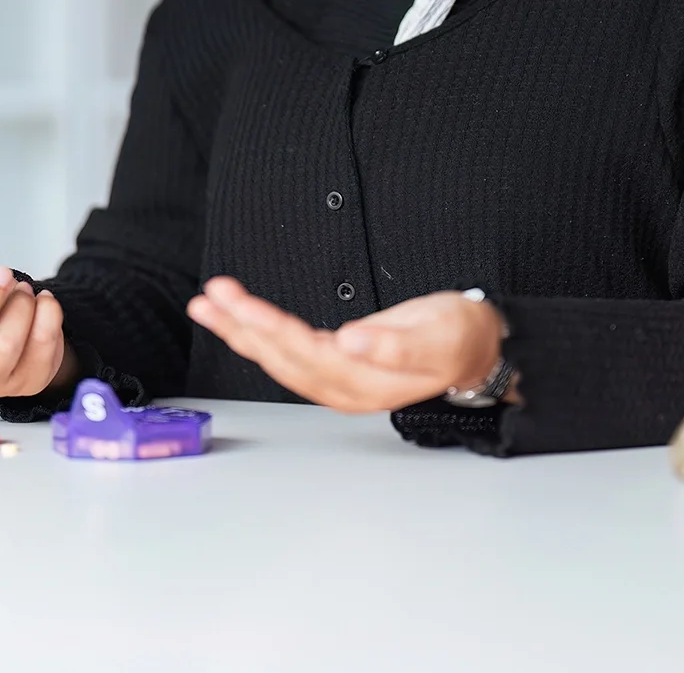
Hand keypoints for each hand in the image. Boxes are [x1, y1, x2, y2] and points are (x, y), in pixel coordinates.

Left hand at [185, 277, 503, 414]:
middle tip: (213, 297)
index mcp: (367, 383)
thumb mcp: (439, 337)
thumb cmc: (459, 339)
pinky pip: (285, 351)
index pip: (310, 356)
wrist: (475, 349)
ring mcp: (336, 379)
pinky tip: (236, 317)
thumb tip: (352, 341)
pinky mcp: (333, 365)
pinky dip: (256, 333)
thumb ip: (396, 345)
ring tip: (208, 303)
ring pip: (277, 358)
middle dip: (245, 326)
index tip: (248, 309)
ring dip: (240, 330)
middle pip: (284, 359)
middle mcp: (344, 387)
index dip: (276, 333)